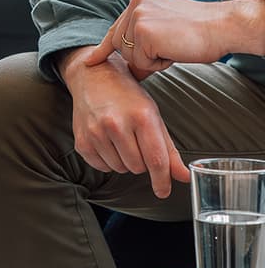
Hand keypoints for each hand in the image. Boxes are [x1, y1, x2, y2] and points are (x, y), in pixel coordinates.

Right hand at [59, 46, 188, 197]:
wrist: (92, 77)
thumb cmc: (126, 95)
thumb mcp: (152, 114)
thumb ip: (169, 149)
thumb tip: (184, 176)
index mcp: (140, 116)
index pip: (156, 160)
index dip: (162, 181)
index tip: (163, 191)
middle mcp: (116, 123)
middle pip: (138, 167)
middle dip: (141, 160)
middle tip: (135, 139)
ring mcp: (96, 132)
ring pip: (120, 169)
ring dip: (124, 160)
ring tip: (119, 137)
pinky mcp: (82, 141)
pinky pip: (102, 167)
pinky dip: (107, 159)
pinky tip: (106, 140)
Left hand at [85, 0, 263, 77]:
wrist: (222, 27)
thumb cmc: (199, 32)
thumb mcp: (165, 29)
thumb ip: (144, 39)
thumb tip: (129, 69)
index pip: (116, 27)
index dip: (103, 48)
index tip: (90, 62)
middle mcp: (135, 3)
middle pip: (119, 45)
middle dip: (140, 57)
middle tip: (168, 50)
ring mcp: (137, 15)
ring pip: (129, 55)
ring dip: (151, 61)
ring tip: (173, 47)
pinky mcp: (143, 30)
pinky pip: (140, 62)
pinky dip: (157, 64)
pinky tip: (174, 50)